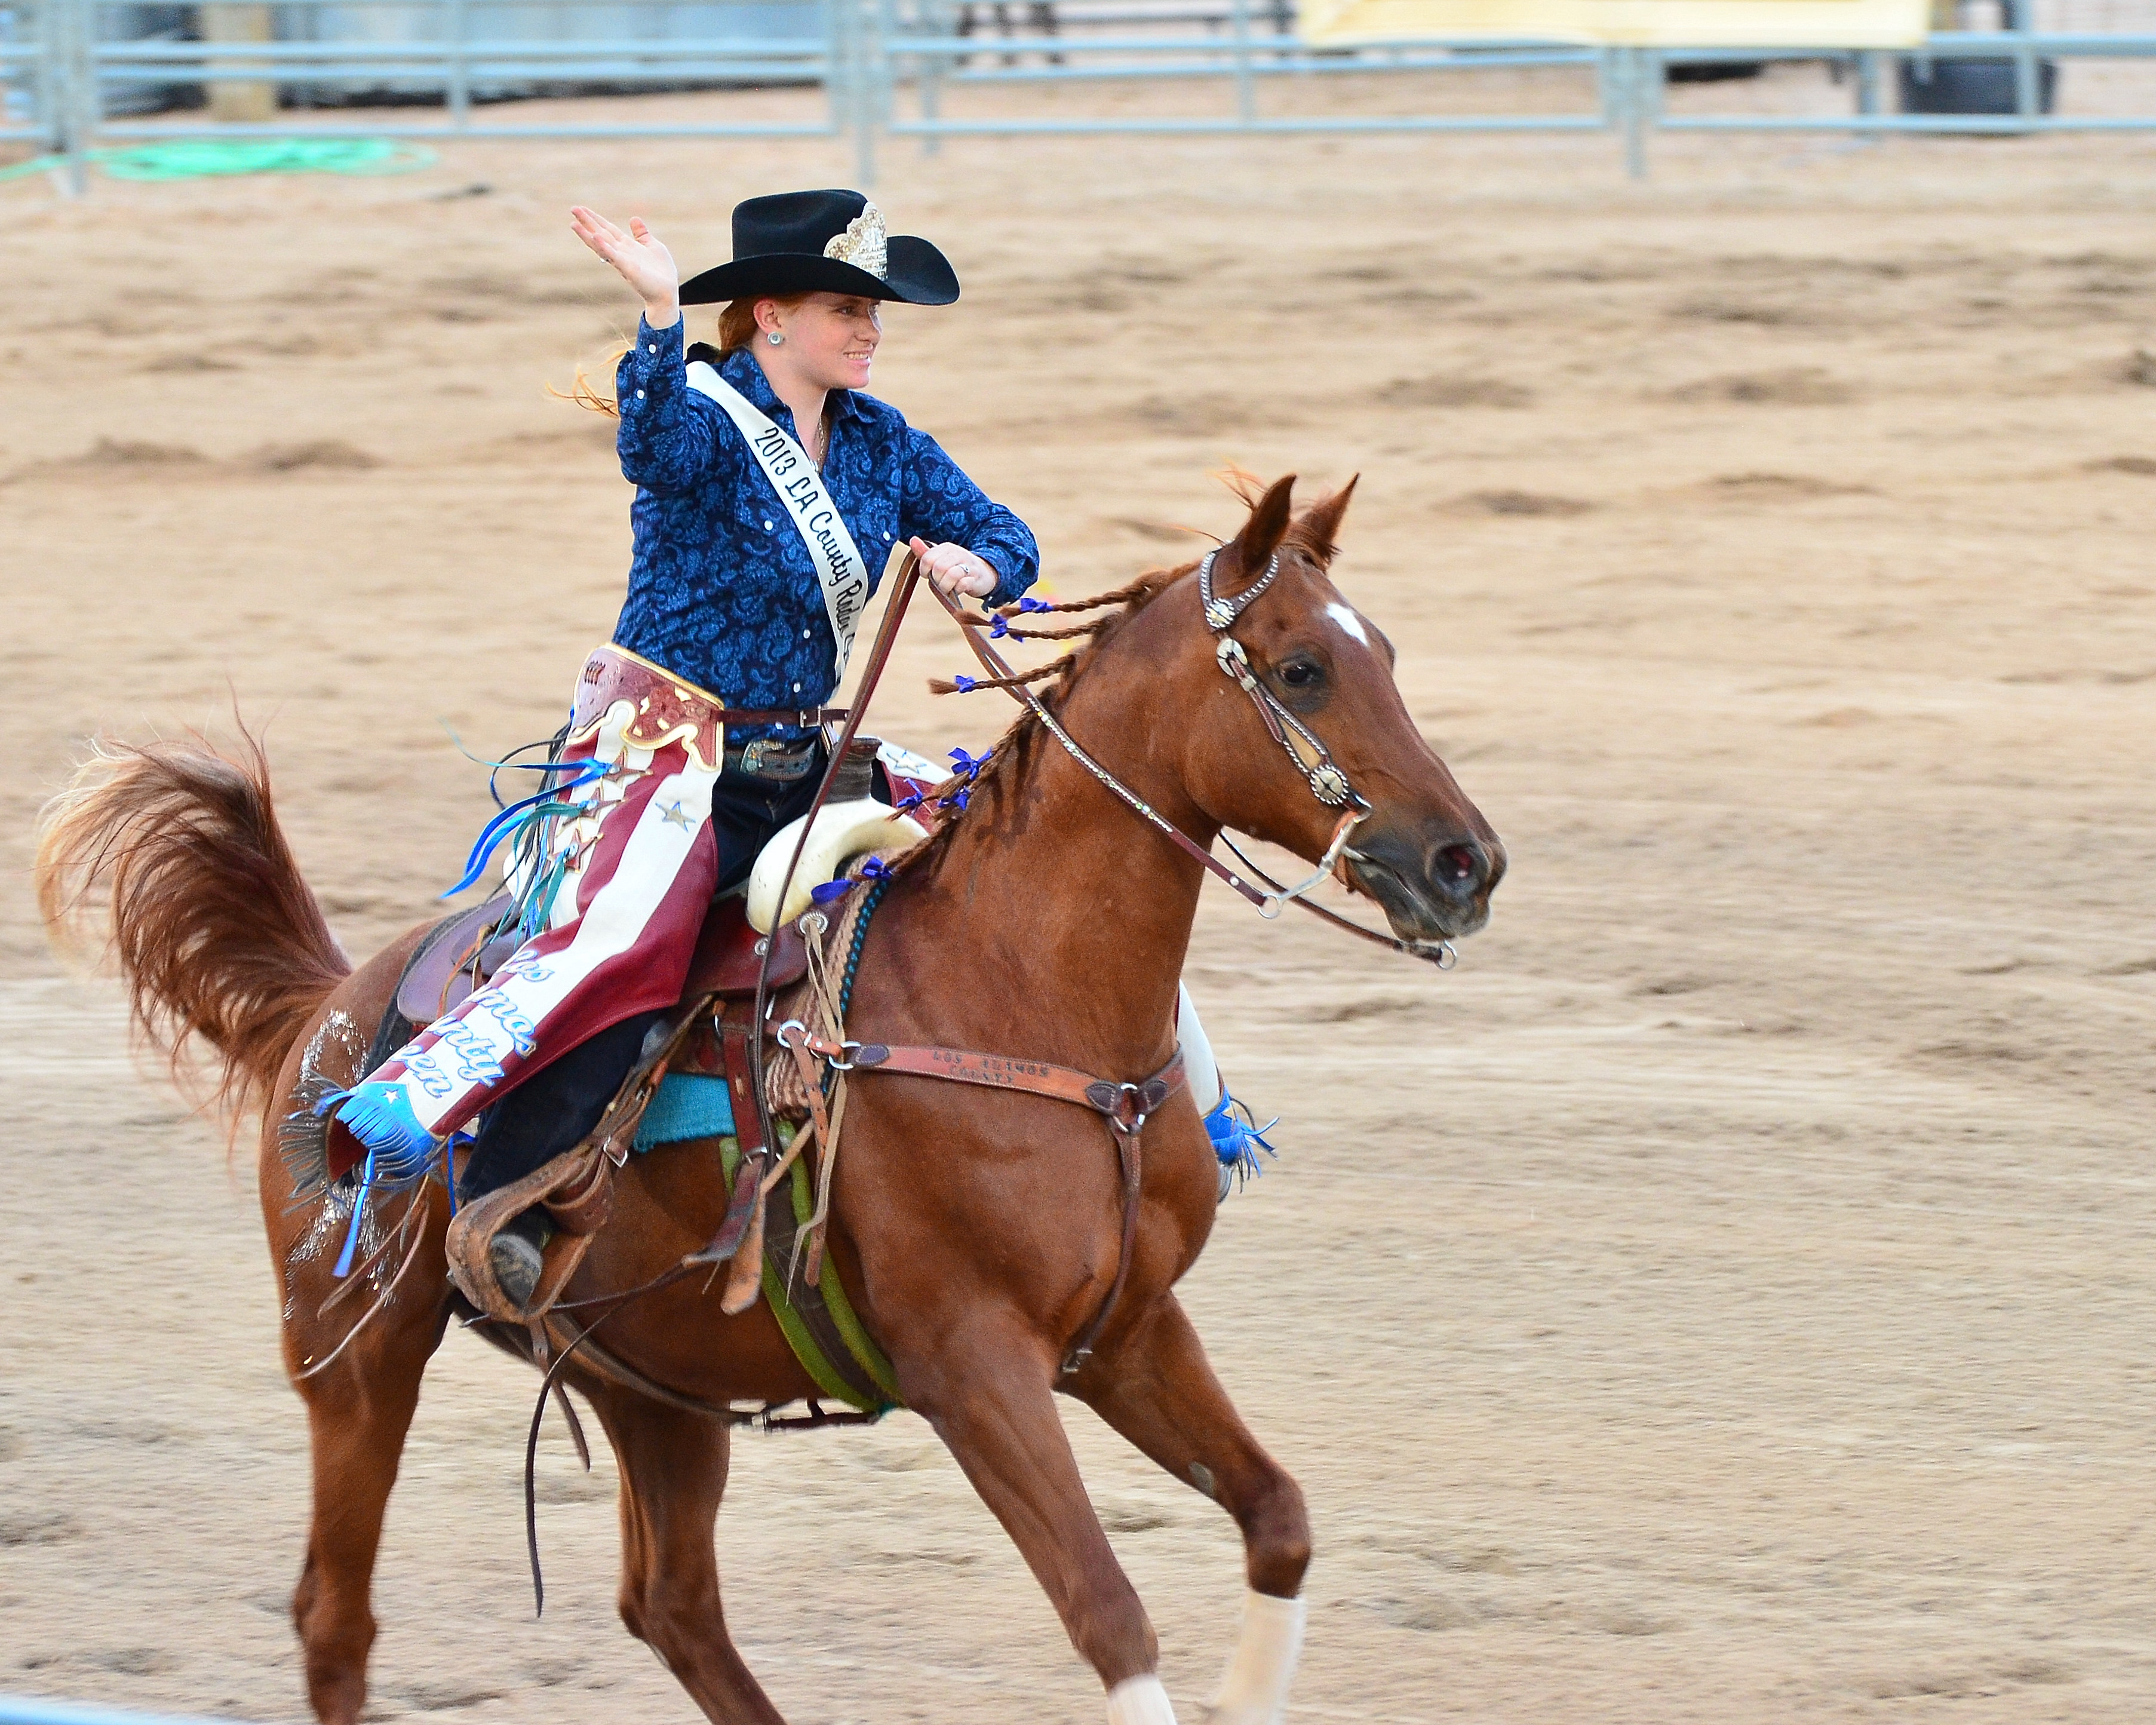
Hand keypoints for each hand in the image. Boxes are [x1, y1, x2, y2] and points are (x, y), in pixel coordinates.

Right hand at [570, 206, 679, 325]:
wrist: (667, 292)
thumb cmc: (661, 272)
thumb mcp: (653, 246)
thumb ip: (642, 234)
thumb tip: (633, 218)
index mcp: (627, 246)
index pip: (608, 229)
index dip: (596, 219)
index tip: (582, 209)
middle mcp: (621, 252)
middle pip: (601, 234)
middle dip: (587, 222)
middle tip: (573, 209)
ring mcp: (623, 260)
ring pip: (602, 244)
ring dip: (587, 234)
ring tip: (574, 223)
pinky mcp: (628, 269)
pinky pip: (614, 256)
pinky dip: (605, 247)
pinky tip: (596, 237)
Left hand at [911, 538, 999, 599]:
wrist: (984, 572)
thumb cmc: (957, 566)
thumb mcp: (941, 558)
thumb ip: (925, 552)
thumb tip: (913, 540)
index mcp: (946, 548)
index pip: (927, 559)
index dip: (924, 571)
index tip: (929, 575)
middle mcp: (958, 553)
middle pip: (939, 568)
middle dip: (936, 580)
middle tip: (940, 584)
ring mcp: (969, 565)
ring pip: (951, 575)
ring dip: (946, 587)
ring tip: (948, 589)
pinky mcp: (977, 578)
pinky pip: (963, 585)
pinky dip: (958, 590)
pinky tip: (958, 590)